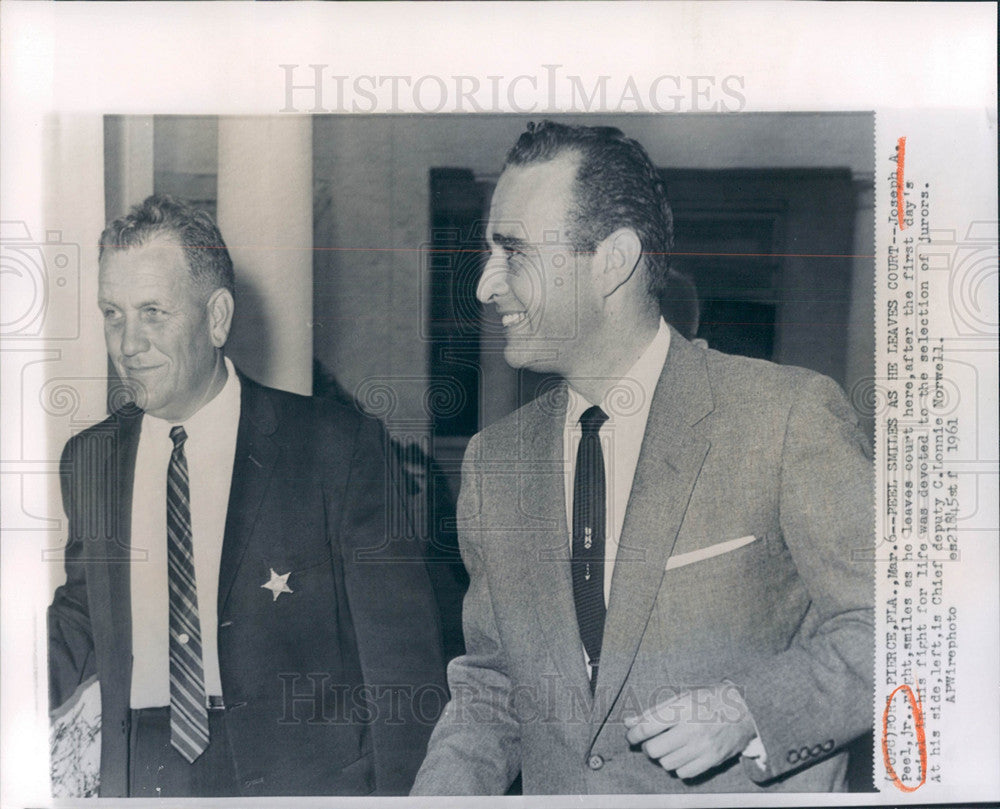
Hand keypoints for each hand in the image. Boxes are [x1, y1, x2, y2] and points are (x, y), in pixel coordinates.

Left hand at [623, 684, 757, 778]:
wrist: (744, 710)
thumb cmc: (709, 700)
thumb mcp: (682, 697)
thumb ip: (654, 711)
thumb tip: (629, 722)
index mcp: (683, 708)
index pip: (648, 726)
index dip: (634, 734)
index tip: (631, 736)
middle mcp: (693, 728)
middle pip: (654, 749)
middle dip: (647, 746)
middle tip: (651, 741)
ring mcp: (704, 746)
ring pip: (666, 763)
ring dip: (662, 757)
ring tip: (668, 746)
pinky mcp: (712, 760)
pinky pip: (683, 773)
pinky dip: (677, 766)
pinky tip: (682, 755)